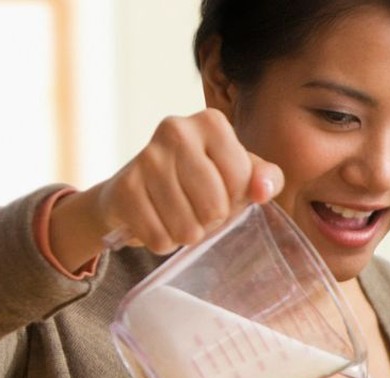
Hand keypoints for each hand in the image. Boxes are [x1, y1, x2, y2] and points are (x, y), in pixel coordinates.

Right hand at [50, 108, 283, 269]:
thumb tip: (263, 190)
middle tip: (199, 208)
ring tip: (178, 215)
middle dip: (212, 220)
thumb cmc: (200, 181)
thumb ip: (266, 178)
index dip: (237, 199)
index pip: (242, 181)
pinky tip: (158, 222)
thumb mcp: (240, 174)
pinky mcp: (124, 187)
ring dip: (187, 234)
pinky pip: (160, 238)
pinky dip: (163, 241)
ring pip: (187, 228)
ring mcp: (146, 157)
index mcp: (211, 123)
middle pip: (215, 207)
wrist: (136, 190)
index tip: (223, 192)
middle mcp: (176, 130)